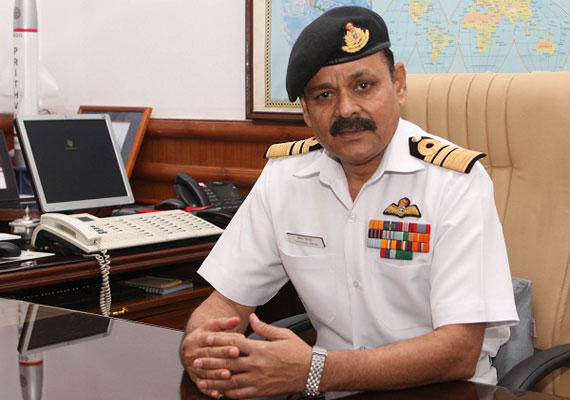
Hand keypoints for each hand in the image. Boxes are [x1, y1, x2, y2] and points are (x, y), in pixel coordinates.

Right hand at [180, 317, 243, 397]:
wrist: (190, 346)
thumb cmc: (204, 335)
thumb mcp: (211, 326)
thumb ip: (224, 323)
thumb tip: (236, 319)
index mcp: (197, 339)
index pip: (212, 341)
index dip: (225, 343)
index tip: (238, 345)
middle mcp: (193, 353)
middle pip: (208, 356)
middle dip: (223, 357)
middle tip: (236, 358)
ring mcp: (192, 366)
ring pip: (204, 371)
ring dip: (216, 374)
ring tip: (228, 376)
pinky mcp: (193, 377)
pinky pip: (200, 384)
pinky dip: (208, 390)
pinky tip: (217, 393)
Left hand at [194, 313, 312, 398]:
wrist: (312, 372)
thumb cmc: (298, 352)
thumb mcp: (283, 334)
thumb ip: (264, 327)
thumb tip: (251, 318)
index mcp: (261, 348)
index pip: (235, 343)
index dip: (219, 340)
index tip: (207, 338)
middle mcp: (257, 364)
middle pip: (228, 362)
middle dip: (210, 361)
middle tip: (196, 360)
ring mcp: (258, 379)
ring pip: (231, 381)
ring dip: (214, 380)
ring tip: (201, 378)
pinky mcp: (261, 391)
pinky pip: (241, 394)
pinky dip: (228, 394)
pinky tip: (219, 393)